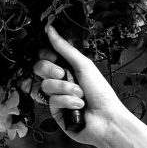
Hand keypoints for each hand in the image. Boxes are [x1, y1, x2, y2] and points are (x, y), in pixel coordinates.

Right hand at [34, 25, 130, 146]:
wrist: (107, 118)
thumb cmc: (101, 92)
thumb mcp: (83, 65)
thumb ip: (64, 48)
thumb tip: (50, 30)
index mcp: (68, 68)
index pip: (46, 57)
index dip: (47, 56)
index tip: (54, 57)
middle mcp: (61, 81)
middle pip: (39, 69)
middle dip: (51, 70)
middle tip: (64, 74)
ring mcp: (57, 97)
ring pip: (46, 85)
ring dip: (65, 88)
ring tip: (80, 94)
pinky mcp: (55, 112)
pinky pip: (52, 101)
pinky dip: (67, 102)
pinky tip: (78, 106)